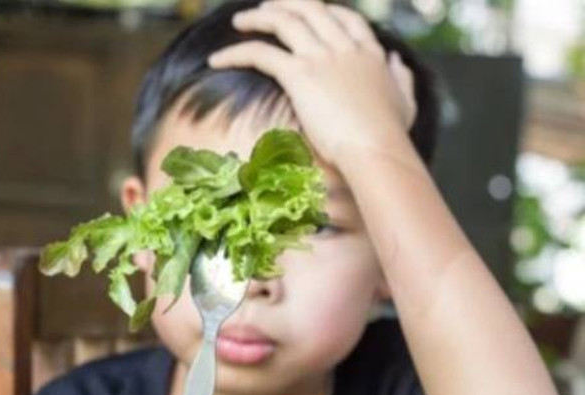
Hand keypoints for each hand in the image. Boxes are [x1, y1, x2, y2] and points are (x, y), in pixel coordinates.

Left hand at [207, 0, 416, 167]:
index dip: (325, 10)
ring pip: (284, 20)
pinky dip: (236, 52)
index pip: (346, 18)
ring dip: (258, 17)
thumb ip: (402, 79)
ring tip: (239, 22)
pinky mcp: (300, 75)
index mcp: (369, 54)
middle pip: (311, 9)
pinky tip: (218, 59)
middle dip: (287, 3)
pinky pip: (259, 53)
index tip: (308, 12)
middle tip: (267, 9)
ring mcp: (322, 58)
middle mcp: (344, 48)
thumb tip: (397, 62)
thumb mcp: (405, 103)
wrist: (377, 150)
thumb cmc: (390, 137)